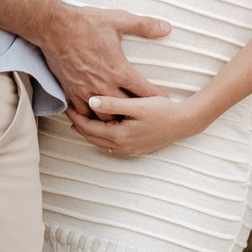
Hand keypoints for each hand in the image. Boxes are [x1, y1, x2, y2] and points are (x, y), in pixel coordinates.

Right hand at [42, 5, 170, 116]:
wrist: (55, 28)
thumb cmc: (86, 24)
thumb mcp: (119, 19)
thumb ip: (144, 25)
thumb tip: (166, 27)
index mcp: (119, 71)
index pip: (144, 92)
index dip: (156, 98)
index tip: (164, 103)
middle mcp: (105, 86)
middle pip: (126, 110)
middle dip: (136, 114)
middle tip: (145, 116)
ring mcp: (87, 92)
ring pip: (105, 117)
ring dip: (114, 118)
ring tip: (122, 120)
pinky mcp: (72, 93)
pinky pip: (84, 114)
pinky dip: (92, 117)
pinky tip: (96, 116)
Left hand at [67, 92, 203, 157]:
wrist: (184, 123)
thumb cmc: (162, 111)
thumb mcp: (136, 105)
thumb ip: (112, 104)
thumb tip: (91, 102)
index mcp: (119, 135)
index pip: (89, 128)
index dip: (76, 117)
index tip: (67, 106)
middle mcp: (122, 146)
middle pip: (93, 138)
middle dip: (80, 125)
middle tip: (69, 112)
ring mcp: (129, 149)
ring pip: (102, 142)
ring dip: (90, 132)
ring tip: (81, 119)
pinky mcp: (136, 148)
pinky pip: (112, 144)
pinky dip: (102, 135)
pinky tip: (102, 127)